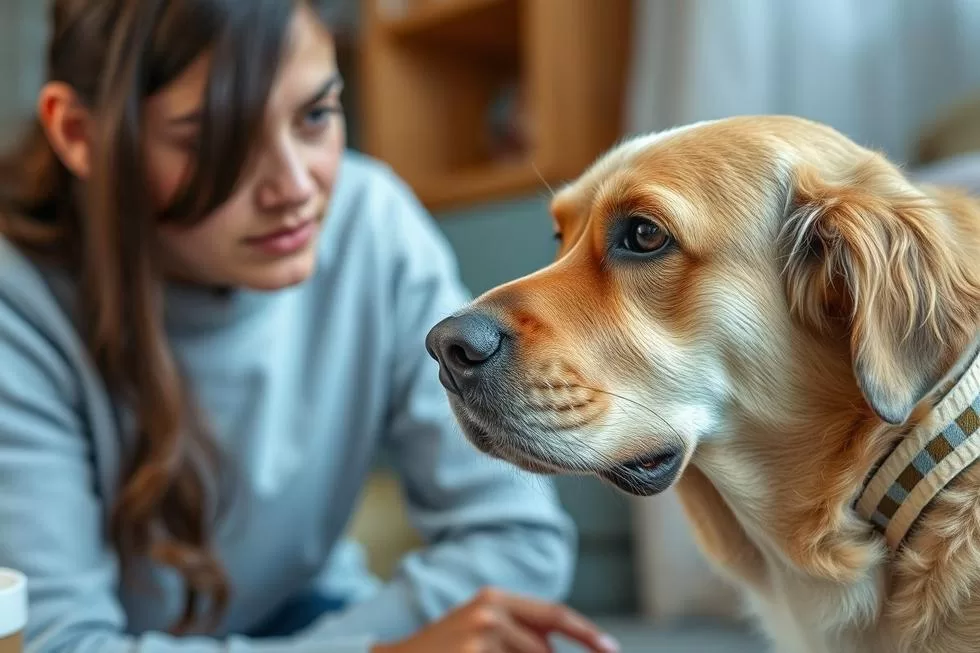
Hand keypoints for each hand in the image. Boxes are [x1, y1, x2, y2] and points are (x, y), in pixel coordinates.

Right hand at [371, 587, 619, 652]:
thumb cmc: (442, 651)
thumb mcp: (479, 631)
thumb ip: (518, 634)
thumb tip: (556, 649)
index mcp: (494, 598)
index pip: (553, 614)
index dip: (586, 633)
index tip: (611, 649)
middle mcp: (490, 611)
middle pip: (545, 650)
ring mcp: (481, 635)